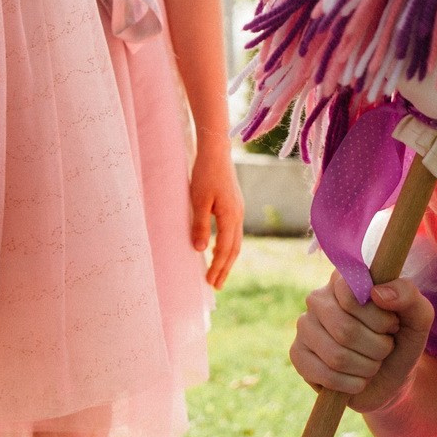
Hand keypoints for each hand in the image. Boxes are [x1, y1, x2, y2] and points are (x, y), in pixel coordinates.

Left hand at [189, 145, 243, 289]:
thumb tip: (200, 250)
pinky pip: (233, 232)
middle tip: (216, 286)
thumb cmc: (205, 173)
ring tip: (217, 272)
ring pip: (235, 241)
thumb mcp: (198, 200)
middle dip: (225, 268)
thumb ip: (200, 225)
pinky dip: (227, 245)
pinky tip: (217, 248)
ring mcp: (238, 210)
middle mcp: (238, 215)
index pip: (225, 249)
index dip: (218, 267)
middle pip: (234, 249)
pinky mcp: (234, 205)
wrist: (216, 151)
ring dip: (227, 258)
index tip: (210, 282)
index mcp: (230, 216)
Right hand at [289, 272, 433, 412]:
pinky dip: (350, 384)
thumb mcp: (417, 317)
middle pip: (345, 329)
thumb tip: (378, 293)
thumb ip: (408, 295)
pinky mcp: (297, 354)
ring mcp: (304, 325)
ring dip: (366, 368)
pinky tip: (357, 381)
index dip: (380, 318)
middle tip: (384, 349)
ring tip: (372, 364)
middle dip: (376, 348)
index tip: (391, 325)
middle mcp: (319, 297)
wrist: (390, 378)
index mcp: (345, 279)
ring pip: (336, 355)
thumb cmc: (402, 340)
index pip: (353, 294)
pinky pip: (324, 374)